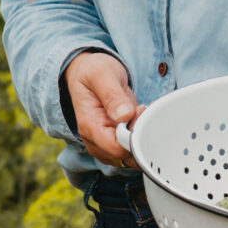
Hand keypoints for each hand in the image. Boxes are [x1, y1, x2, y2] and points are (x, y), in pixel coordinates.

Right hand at [65, 50, 139, 168]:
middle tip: (140, 110)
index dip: (133, 136)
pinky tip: (137, 119)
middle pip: (125, 156)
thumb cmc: (92, 71)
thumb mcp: (102, 75)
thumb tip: (124, 116)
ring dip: (140, 137)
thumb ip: (112, 95)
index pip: (116, 148)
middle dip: (138, 136)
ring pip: (129, 157)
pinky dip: (139, 137)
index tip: (138, 112)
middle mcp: (94, 140)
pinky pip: (130, 150)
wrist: (86, 70)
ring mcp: (103, 143)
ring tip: (137, 112)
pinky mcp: (112, 141)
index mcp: (89, 126)